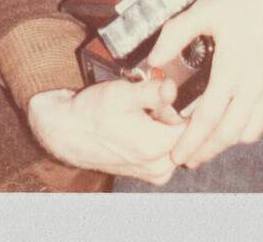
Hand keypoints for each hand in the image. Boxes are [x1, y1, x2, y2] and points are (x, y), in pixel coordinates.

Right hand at [27, 78, 184, 184]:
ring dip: (168, 125)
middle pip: (186, 135)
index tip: (176, 91)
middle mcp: (159, 167)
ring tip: (146, 111)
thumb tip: (173, 87)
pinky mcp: (151, 174)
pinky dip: (162, 136)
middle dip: (176, 114)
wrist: (69, 133)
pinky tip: (144, 124)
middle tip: (153, 99)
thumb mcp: (120, 94)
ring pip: (178, 143)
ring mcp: (156, 174)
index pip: (193, 125)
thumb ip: (151, 92)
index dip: (187, 104)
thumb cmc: (91, 113)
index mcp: (154, 147)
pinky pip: (168, 152)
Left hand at [149, 0, 262, 169]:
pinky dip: (251, 130)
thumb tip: (155, 59)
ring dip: (228, 142)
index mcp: (230, 72)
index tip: (177, 156)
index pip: (207, 120)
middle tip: (190, 158)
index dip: (190, 142)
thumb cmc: (250, 1)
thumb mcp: (206, 10)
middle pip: (228, 135)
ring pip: (249, 132)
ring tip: (211, 142)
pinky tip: (240, 125)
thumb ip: (176, 34)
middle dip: (206, 151)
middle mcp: (253, 89)